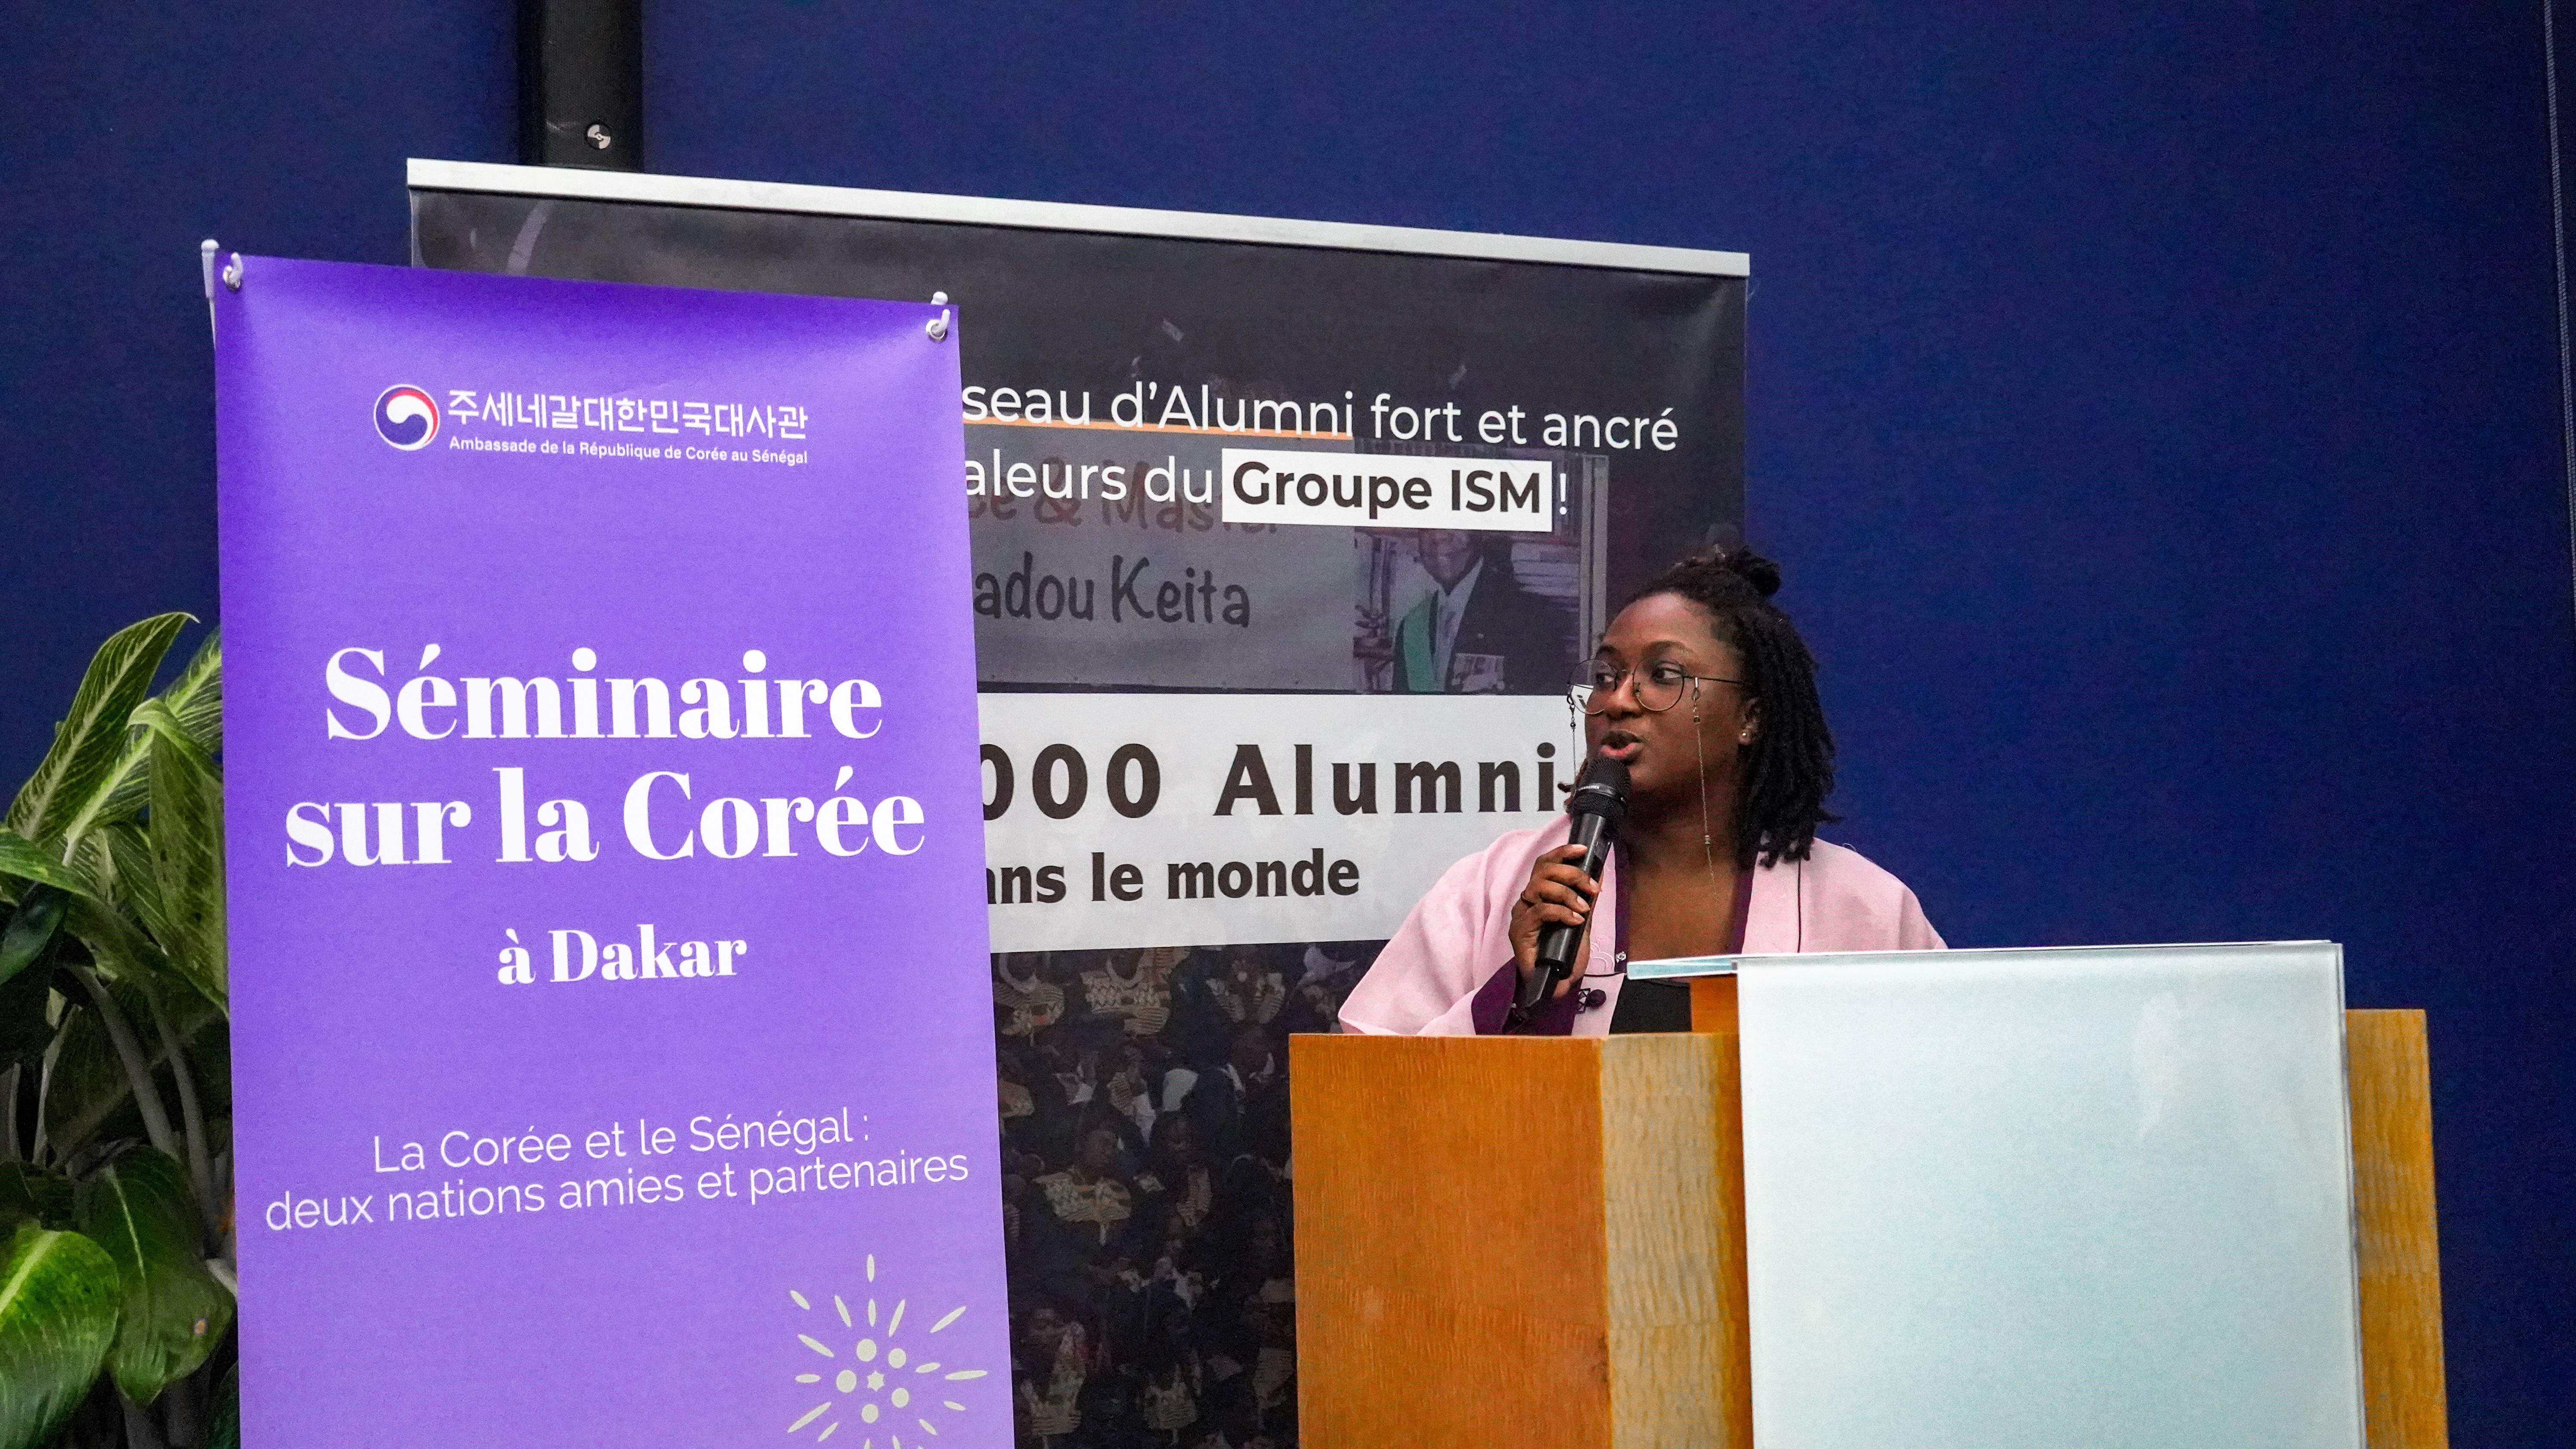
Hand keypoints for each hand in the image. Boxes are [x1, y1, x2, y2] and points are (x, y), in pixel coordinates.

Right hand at [1508, 843, 1598, 997]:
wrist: (1554, 983)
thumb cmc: (1564, 952)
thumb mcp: (1581, 919)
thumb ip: (1585, 897)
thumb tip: (1599, 871)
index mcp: (1539, 894)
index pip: (1545, 863)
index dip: (1562, 852)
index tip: (1583, 850)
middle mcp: (1527, 900)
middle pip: (1542, 870)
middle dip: (1572, 873)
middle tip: (1592, 887)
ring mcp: (1521, 915)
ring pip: (1540, 887)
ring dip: (1568, 894)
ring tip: (1583, 908)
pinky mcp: (1520, 931)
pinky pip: (1541, 911)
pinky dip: (1562, 912)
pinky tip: (1575, 921)